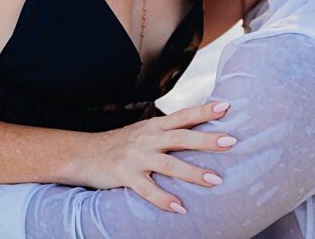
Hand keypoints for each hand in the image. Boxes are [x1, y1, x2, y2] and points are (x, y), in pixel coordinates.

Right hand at [72, 101, 235, 212]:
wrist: (83, 153)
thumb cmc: (120, 145)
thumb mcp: (144, 132)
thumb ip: (167, 132)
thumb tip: (197, 130)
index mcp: (154, 126)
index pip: (183, 115)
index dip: (204, 110)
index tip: (226, 106)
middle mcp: (148, 138)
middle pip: (181, 137)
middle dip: (207, 139)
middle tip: (231, 141)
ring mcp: (136, 157)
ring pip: (169, 164)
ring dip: (193, 172)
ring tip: (216, 180)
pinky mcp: (125, 175)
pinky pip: (147, 189)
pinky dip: (163, 199)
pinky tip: (180, 207)